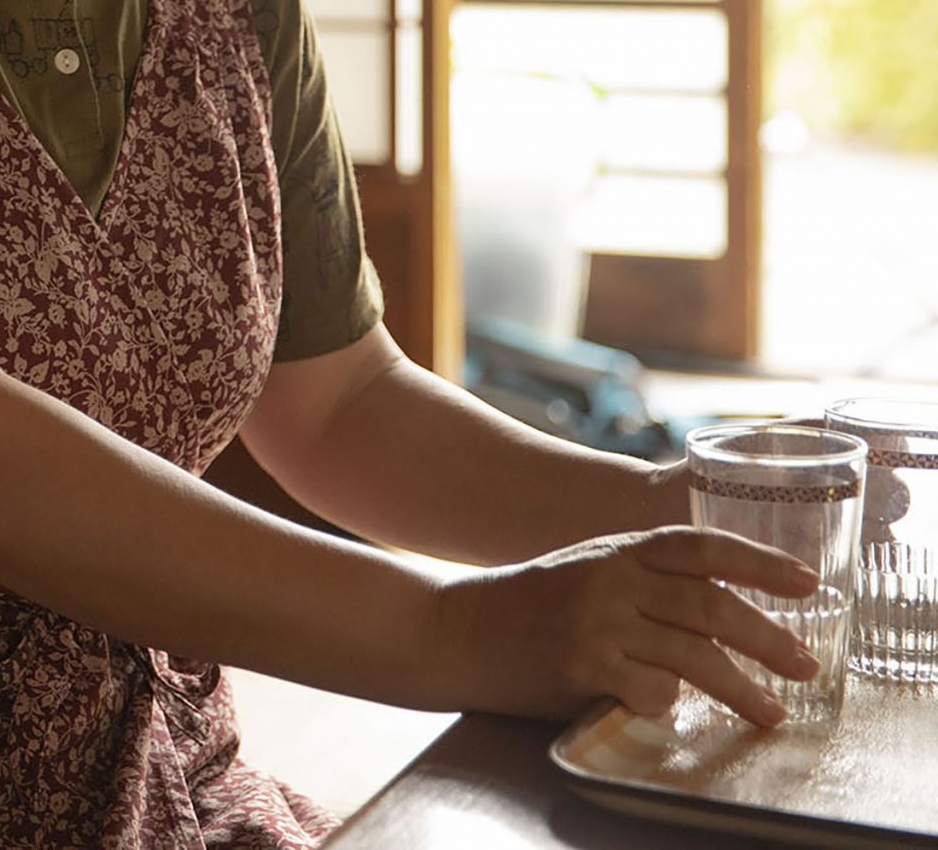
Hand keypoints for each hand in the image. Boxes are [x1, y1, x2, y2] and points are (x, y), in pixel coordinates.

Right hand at [430, 527, 823, 727]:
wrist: (451, 628)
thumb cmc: (523, 605)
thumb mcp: (585, 570)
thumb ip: (641, 579)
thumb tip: (719, 606)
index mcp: (616, 550)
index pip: (702, 546)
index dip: (759, 562)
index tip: (808, 583)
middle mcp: (611, 579)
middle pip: (710, 607)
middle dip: (768, 639)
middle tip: (806, 665)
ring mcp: (596, 622)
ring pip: (693, 656)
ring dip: (742, 689)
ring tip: (773, 713)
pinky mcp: (581, 666)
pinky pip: (650, 691)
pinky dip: (667, 703)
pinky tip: (669, 710)